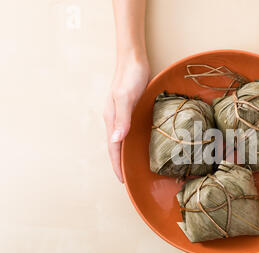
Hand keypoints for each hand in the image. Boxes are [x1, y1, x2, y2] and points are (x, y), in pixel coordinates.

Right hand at [103, 56, 149, 181]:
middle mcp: (115, 120)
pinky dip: (133, 142)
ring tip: (135, 168)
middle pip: (116, 147)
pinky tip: (141, 146)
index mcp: (111, 119)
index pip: (113, 148)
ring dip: (127, 154)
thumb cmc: (130, 76)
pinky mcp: (131, 110)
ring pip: (123, 140)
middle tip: (130, 180)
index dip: (117, 165)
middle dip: (121, 164)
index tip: (123, 181)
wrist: (133, 59)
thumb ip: (121, 118)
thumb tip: (116, 140)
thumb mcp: (125, 97)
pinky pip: (130, 131)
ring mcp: (123, 115)